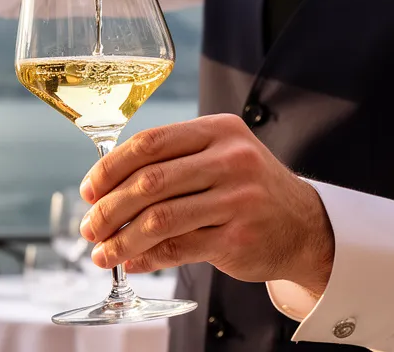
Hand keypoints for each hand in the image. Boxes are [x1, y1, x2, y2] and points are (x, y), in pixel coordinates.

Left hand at [79, 114, 334, 294]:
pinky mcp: (238, 238)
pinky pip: (179, 248)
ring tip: (102, 252)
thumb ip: (173, 160)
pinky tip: (131, 263)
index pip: (150, 143)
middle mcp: (230, 160)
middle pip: (150, 182)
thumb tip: (105, 186)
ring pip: (160, 219)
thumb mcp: (221, 155)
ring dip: (122, 240)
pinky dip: (147, 258)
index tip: (89, 190)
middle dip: (109, 208)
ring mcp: (237, 199)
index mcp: (218, 130)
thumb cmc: (248, 189)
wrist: (305, 226)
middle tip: (89, 226)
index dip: (110, 168)